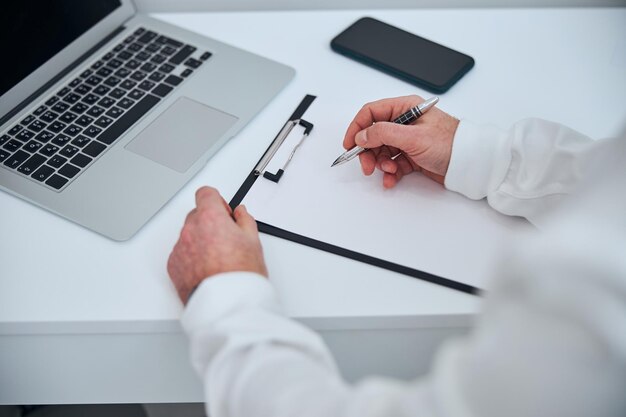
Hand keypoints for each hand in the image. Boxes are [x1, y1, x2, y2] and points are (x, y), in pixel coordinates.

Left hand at [167, 186, 267, 303]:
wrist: (226, 303)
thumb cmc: (240, 275)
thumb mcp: (253, 241)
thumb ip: (245, 220)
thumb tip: (240, 213)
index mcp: (210, 218)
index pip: (206, 193)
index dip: (217, 201)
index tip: (224, 212)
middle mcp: (190, 230)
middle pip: (197, 214)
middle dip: (209, 221)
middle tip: (226, 238)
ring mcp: (179, 248)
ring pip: (189, 235)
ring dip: (200, 240)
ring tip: (218, 258)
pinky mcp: (173, 265)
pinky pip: (182, 253)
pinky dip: (192, 257)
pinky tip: (208, 268)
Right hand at [343, 95, 458, 187]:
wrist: (470, 163)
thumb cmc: (451, 143)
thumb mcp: (413, 136)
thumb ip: (384, 133)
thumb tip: (362, 134)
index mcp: (406, 108)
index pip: (371, 113)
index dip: (357, 127)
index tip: (350, 144)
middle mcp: (405, 122)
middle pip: (374, 135)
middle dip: (368, 152)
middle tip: (368, 166)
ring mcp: (408, 140)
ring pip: (382, 151)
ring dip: (381, 164)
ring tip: (389, 172)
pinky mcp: (412, 156)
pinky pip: (393, 164)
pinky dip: (390, 173)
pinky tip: (392, 180)